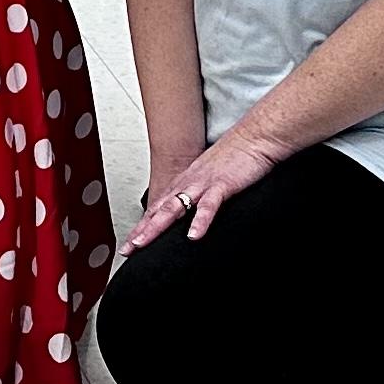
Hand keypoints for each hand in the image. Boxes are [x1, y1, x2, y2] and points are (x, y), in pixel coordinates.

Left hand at [123, 129, 279, 250]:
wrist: (255, 136)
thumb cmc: (237, 156)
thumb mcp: (212, 177)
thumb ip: (200, 194)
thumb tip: (194, 210)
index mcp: (186, 182)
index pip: (158, 207)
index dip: (143, 225)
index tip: (131, 243)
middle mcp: (188, 182)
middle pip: (159, 209)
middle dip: (142, 230)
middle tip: (128, 248)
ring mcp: (203, 183)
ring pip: (174, 207)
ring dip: (157, 226)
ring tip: (144, 242)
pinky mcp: (222, 184)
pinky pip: (208, 205)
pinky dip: (200, 221)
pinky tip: (193, 236)